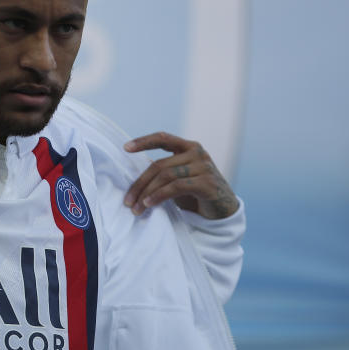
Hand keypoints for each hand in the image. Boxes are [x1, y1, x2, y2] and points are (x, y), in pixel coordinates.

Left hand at [122, 132, 238, 219]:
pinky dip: (159, 196)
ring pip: (166, 176)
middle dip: (140, 184)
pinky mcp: (207, 183)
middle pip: (159, 165)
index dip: (144, 141)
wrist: (222, 211)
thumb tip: (134, 179)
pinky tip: (149, 204)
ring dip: (147, 193)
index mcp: (188, 147)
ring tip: (136, 208)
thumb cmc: (195, 194)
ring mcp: (204, 166)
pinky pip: (176, 187)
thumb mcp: (178, 178)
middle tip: (127, 201)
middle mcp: (197, 153)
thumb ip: (163, 172)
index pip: (163, 138)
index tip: (125, 148)